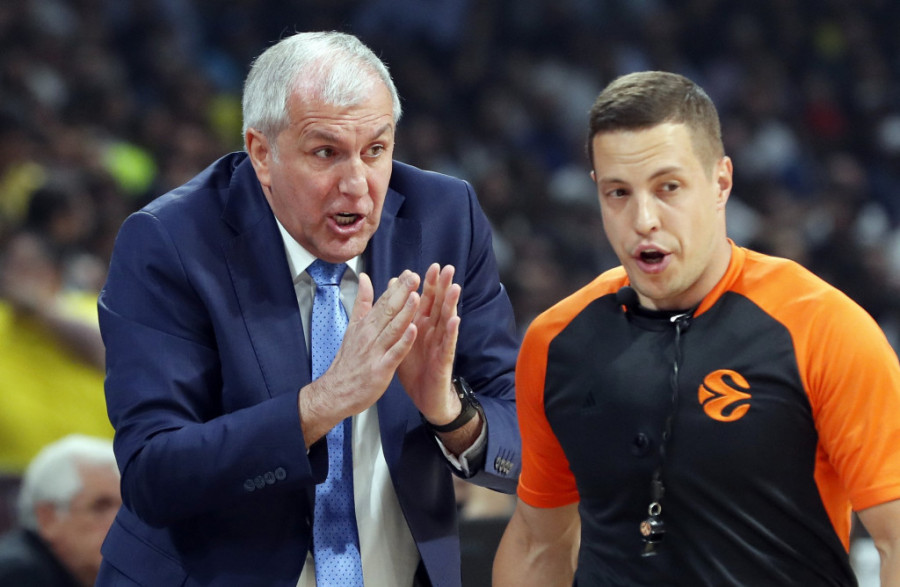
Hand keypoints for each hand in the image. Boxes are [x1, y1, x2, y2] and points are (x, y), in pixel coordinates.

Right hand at [299, 270, 420, 445]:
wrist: (336, 391)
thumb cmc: (348, 361)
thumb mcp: (352, 327)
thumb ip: (361, 302)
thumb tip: (364, 278)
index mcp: (365, 325)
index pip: (382, 301)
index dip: (396, 287)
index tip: (408, 273)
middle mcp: (370, 335)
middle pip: (388, 311)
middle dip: (402, 293)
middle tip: (414, 277)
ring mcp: (375, 352)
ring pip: (392, 329)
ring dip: (404, 312)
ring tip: (415, 296)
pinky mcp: (380, 369)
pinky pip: (394, 353)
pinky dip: (404, 342)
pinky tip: (414, 330)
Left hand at [397, 263, 461, 423]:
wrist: (424, 397)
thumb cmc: (415, 367)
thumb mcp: (403, 338)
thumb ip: (400, 314)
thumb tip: (394, 289)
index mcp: (422, 326)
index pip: (428, 301)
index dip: (430, 284)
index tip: (433, 266)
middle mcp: (434, 333)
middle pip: (440, 306)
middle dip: (443, 288)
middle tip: (448, 269)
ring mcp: (441, 346)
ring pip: (447, 322)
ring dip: (451, 305)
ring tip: (455, 288)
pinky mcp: (443, 361)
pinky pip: (448, 345)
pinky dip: (451, 333)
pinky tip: (455, 321)